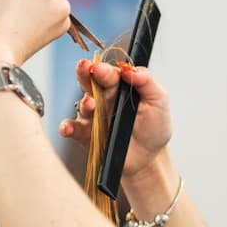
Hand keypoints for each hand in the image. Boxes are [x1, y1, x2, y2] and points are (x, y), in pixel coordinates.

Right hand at [60, 60, 172, 183]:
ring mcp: (93, 117)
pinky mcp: (86, 135)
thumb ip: (147, 82)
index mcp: (120, 87)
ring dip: (84, 103)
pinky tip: (67, 128)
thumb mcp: (159, 100)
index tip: (101, 68)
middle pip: (90, 82)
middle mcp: (103, 99)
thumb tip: (130, 69)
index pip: (110, 74)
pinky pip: (73, 129)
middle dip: (85, 74)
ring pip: (82, 105)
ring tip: (89, 104)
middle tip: (85, 68)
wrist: (149, 158)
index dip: (105, 70)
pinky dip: (68, 127)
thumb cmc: (154, 127)